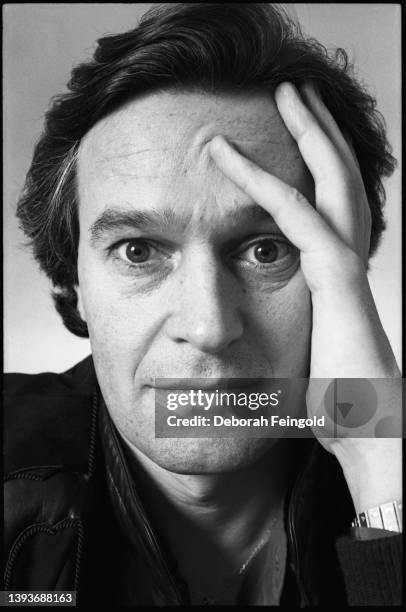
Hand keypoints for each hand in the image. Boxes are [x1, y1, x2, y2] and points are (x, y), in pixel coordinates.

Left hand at [209, 82, 400, 512]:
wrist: (366, 430)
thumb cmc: (332, 401)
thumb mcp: (292, 354)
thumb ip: (273, 334)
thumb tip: (227, 343)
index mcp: (332, 273)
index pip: (322, 205)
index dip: (304, 168)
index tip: (279, 142)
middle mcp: (344, 259)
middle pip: (337, 178)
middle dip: (318, 131)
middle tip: (297, 92)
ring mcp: (345, 265)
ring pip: (329, 180)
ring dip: (308, 133)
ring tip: (290, 91)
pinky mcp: (337, 279)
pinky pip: (297, 217)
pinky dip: (264, 185)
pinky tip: (234, 158)